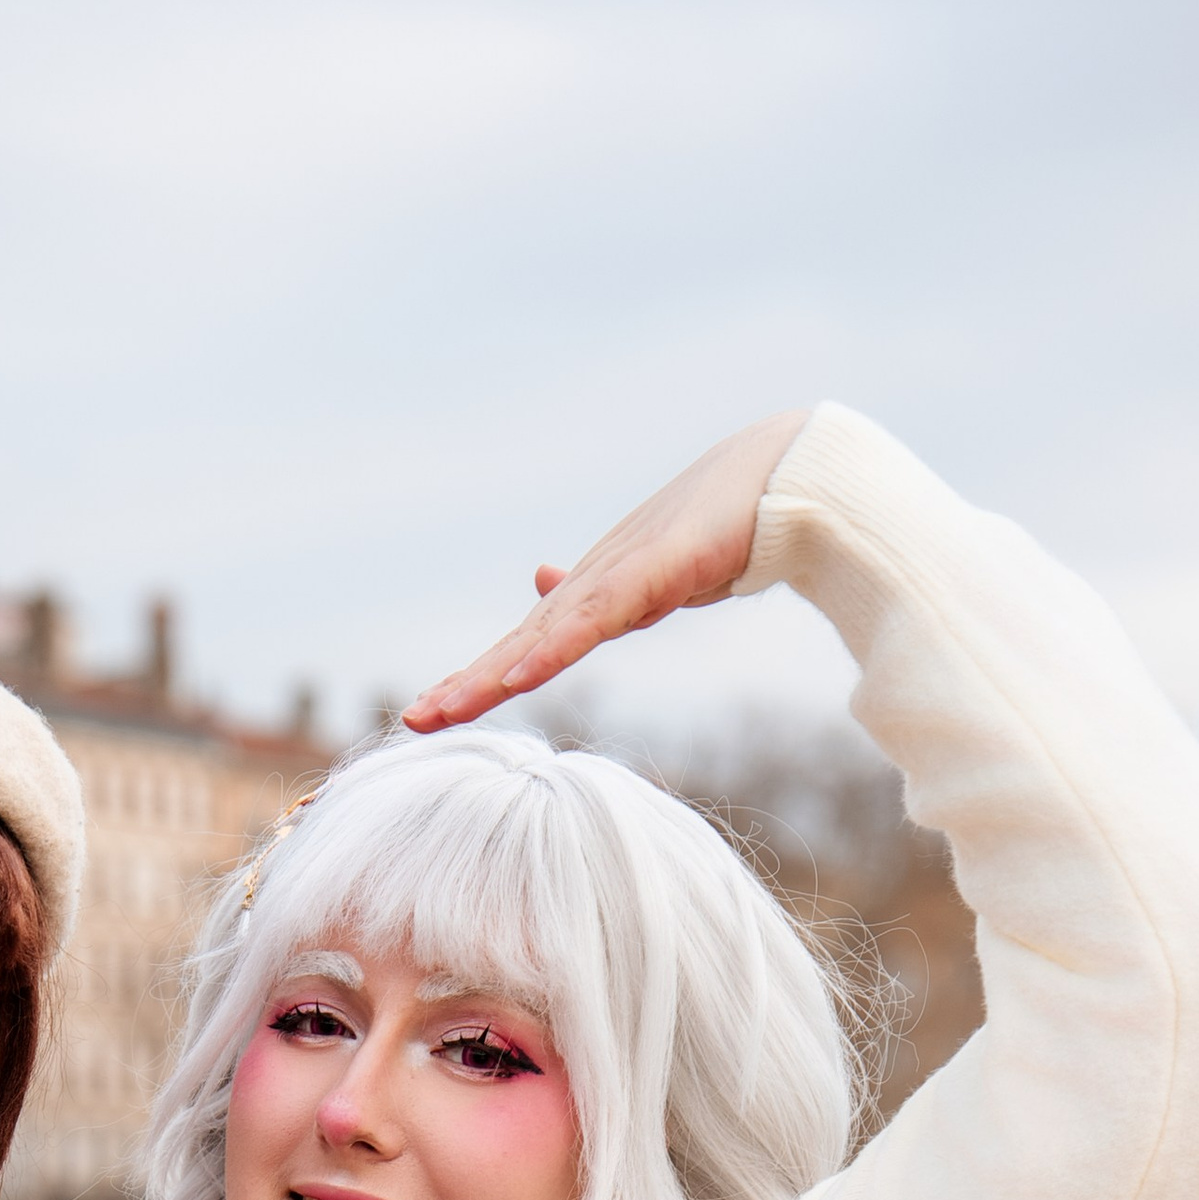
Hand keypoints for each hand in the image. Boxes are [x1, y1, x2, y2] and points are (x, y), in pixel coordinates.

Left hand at [404, 409, 811, 731]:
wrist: (783, 477)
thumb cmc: (724, 523)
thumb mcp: (650, 573)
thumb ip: (600, 595)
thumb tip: (542, 587)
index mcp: (597, 593)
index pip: (527, 645)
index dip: (479, 678)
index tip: (434, 713)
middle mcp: (597, 582)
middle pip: (520, 644)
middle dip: (467, 684)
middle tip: (415, 722)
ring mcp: (622, 574)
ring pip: (544, 634)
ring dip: (493, 674)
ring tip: (446, 709)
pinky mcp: (655, 569)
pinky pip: (596, 617)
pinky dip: (555, 646)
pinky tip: (520, 675)